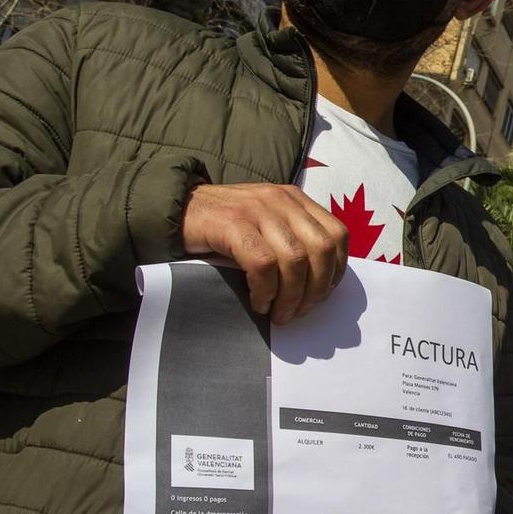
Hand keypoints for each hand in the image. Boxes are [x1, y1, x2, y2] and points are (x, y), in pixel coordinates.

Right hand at [179, 182, 349, 325]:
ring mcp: (257, 210)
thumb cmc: (223, 227)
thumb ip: (292, 242)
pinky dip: (265, 290)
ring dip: (291, 296)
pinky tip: (258, 302)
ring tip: (279, 314)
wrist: (174, 210)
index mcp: (295, 200)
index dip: (336, 271)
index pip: (338, 235)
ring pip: (295, 259)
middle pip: (321, 250)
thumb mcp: (266, 225)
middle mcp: (281, 200)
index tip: (321, 296)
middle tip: (298, 311)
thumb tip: (318, 287)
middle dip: (316, 289)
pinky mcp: (232, 223)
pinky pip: (263, 263)